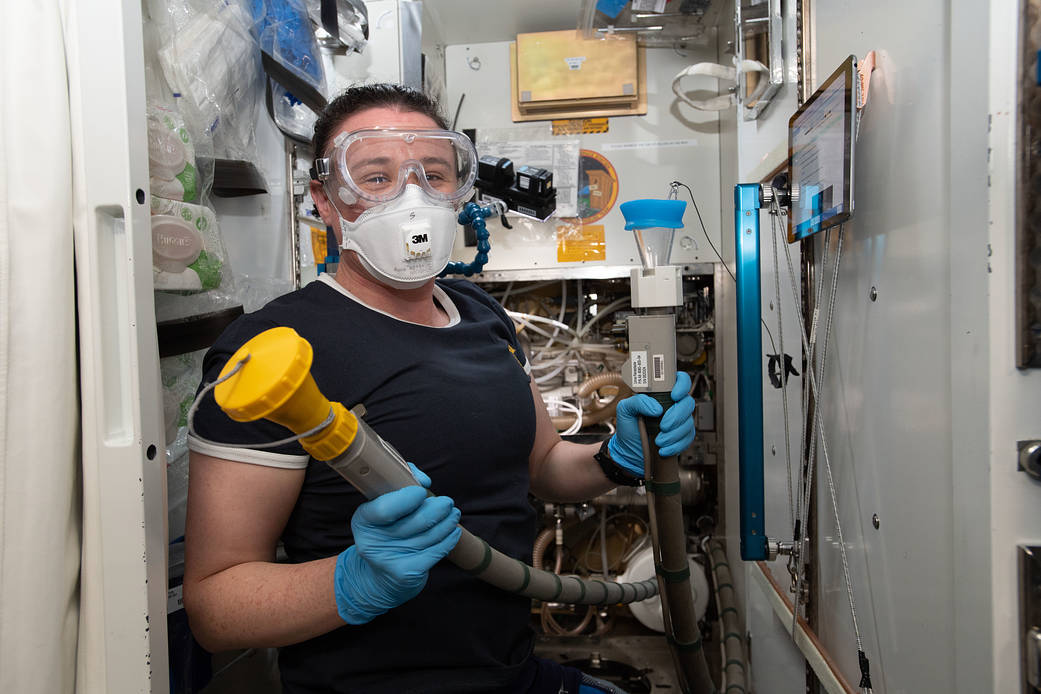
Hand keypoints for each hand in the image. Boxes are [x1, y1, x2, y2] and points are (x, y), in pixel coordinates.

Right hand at [333, 468, 460, 624]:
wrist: (379, 577)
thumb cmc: (386, 531)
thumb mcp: (383, 508)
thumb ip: (400, 483)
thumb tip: (424, 480)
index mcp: (364, 520)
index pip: (385, 509)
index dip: (407, 499)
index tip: (422, 491)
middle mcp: (372, 542)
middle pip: (414, 522)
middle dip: (436, 509)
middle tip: (448, 502)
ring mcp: (389, 560)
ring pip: (428, 536)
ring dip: (446, 522)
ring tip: (454, 513)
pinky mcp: (406, 574)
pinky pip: (435, 552)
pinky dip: (448, 540)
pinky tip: (453, 531)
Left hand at [608, 371, 696, 476]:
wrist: (629, 452)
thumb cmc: (628, 428)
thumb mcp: (625, 410)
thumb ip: (637, 401)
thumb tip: (655, 407)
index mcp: (661, 394)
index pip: (680, 381)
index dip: (682, 385)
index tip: (674, 395)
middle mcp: (673, 405)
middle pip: (688, 403)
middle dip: (677, 416)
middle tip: (663, 425)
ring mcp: (680, 421)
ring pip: (688, 423)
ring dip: (674, 434)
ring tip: (659, 440)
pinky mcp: (683, 437)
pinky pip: (687, 439)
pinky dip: (675, 445)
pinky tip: (663, 449)